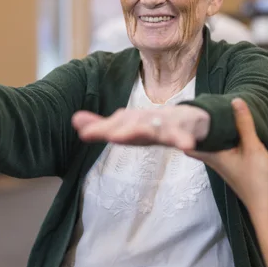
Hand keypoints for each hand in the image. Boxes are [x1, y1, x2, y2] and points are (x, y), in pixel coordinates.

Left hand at [72, 105, 209, 150]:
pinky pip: (185, 136)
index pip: (117, 124)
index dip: (102, 128)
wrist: (193, 120)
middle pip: (135, 124)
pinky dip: (184, 139)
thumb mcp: (127, 127)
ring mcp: (168, 125)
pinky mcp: (186, 130)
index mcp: (134, 123)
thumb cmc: (154, 125)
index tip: (85, 132)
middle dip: (123, 129)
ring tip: (139, 138)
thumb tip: (74, 120)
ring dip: (150, 131)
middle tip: (111, 135)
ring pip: (158, 128)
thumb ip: (102, 127)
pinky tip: (187, 146)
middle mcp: (148, 121)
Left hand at [185, 98, 267, 213]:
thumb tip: (235, 101)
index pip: (189, 142)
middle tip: (200, 108)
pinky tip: (234, 129)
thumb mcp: (251, 147)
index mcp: (212, 155)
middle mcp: (214, 160)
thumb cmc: (256, 178)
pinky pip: (224, 147)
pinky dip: (225, 137)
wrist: (267, 203)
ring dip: (213, 131)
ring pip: (212, 144)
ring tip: (216, 113)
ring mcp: (224, 163)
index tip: (186, 113)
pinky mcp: (234, 165)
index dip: (186, 129)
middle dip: (198, 127)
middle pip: (200, 141)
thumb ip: (244, 124)